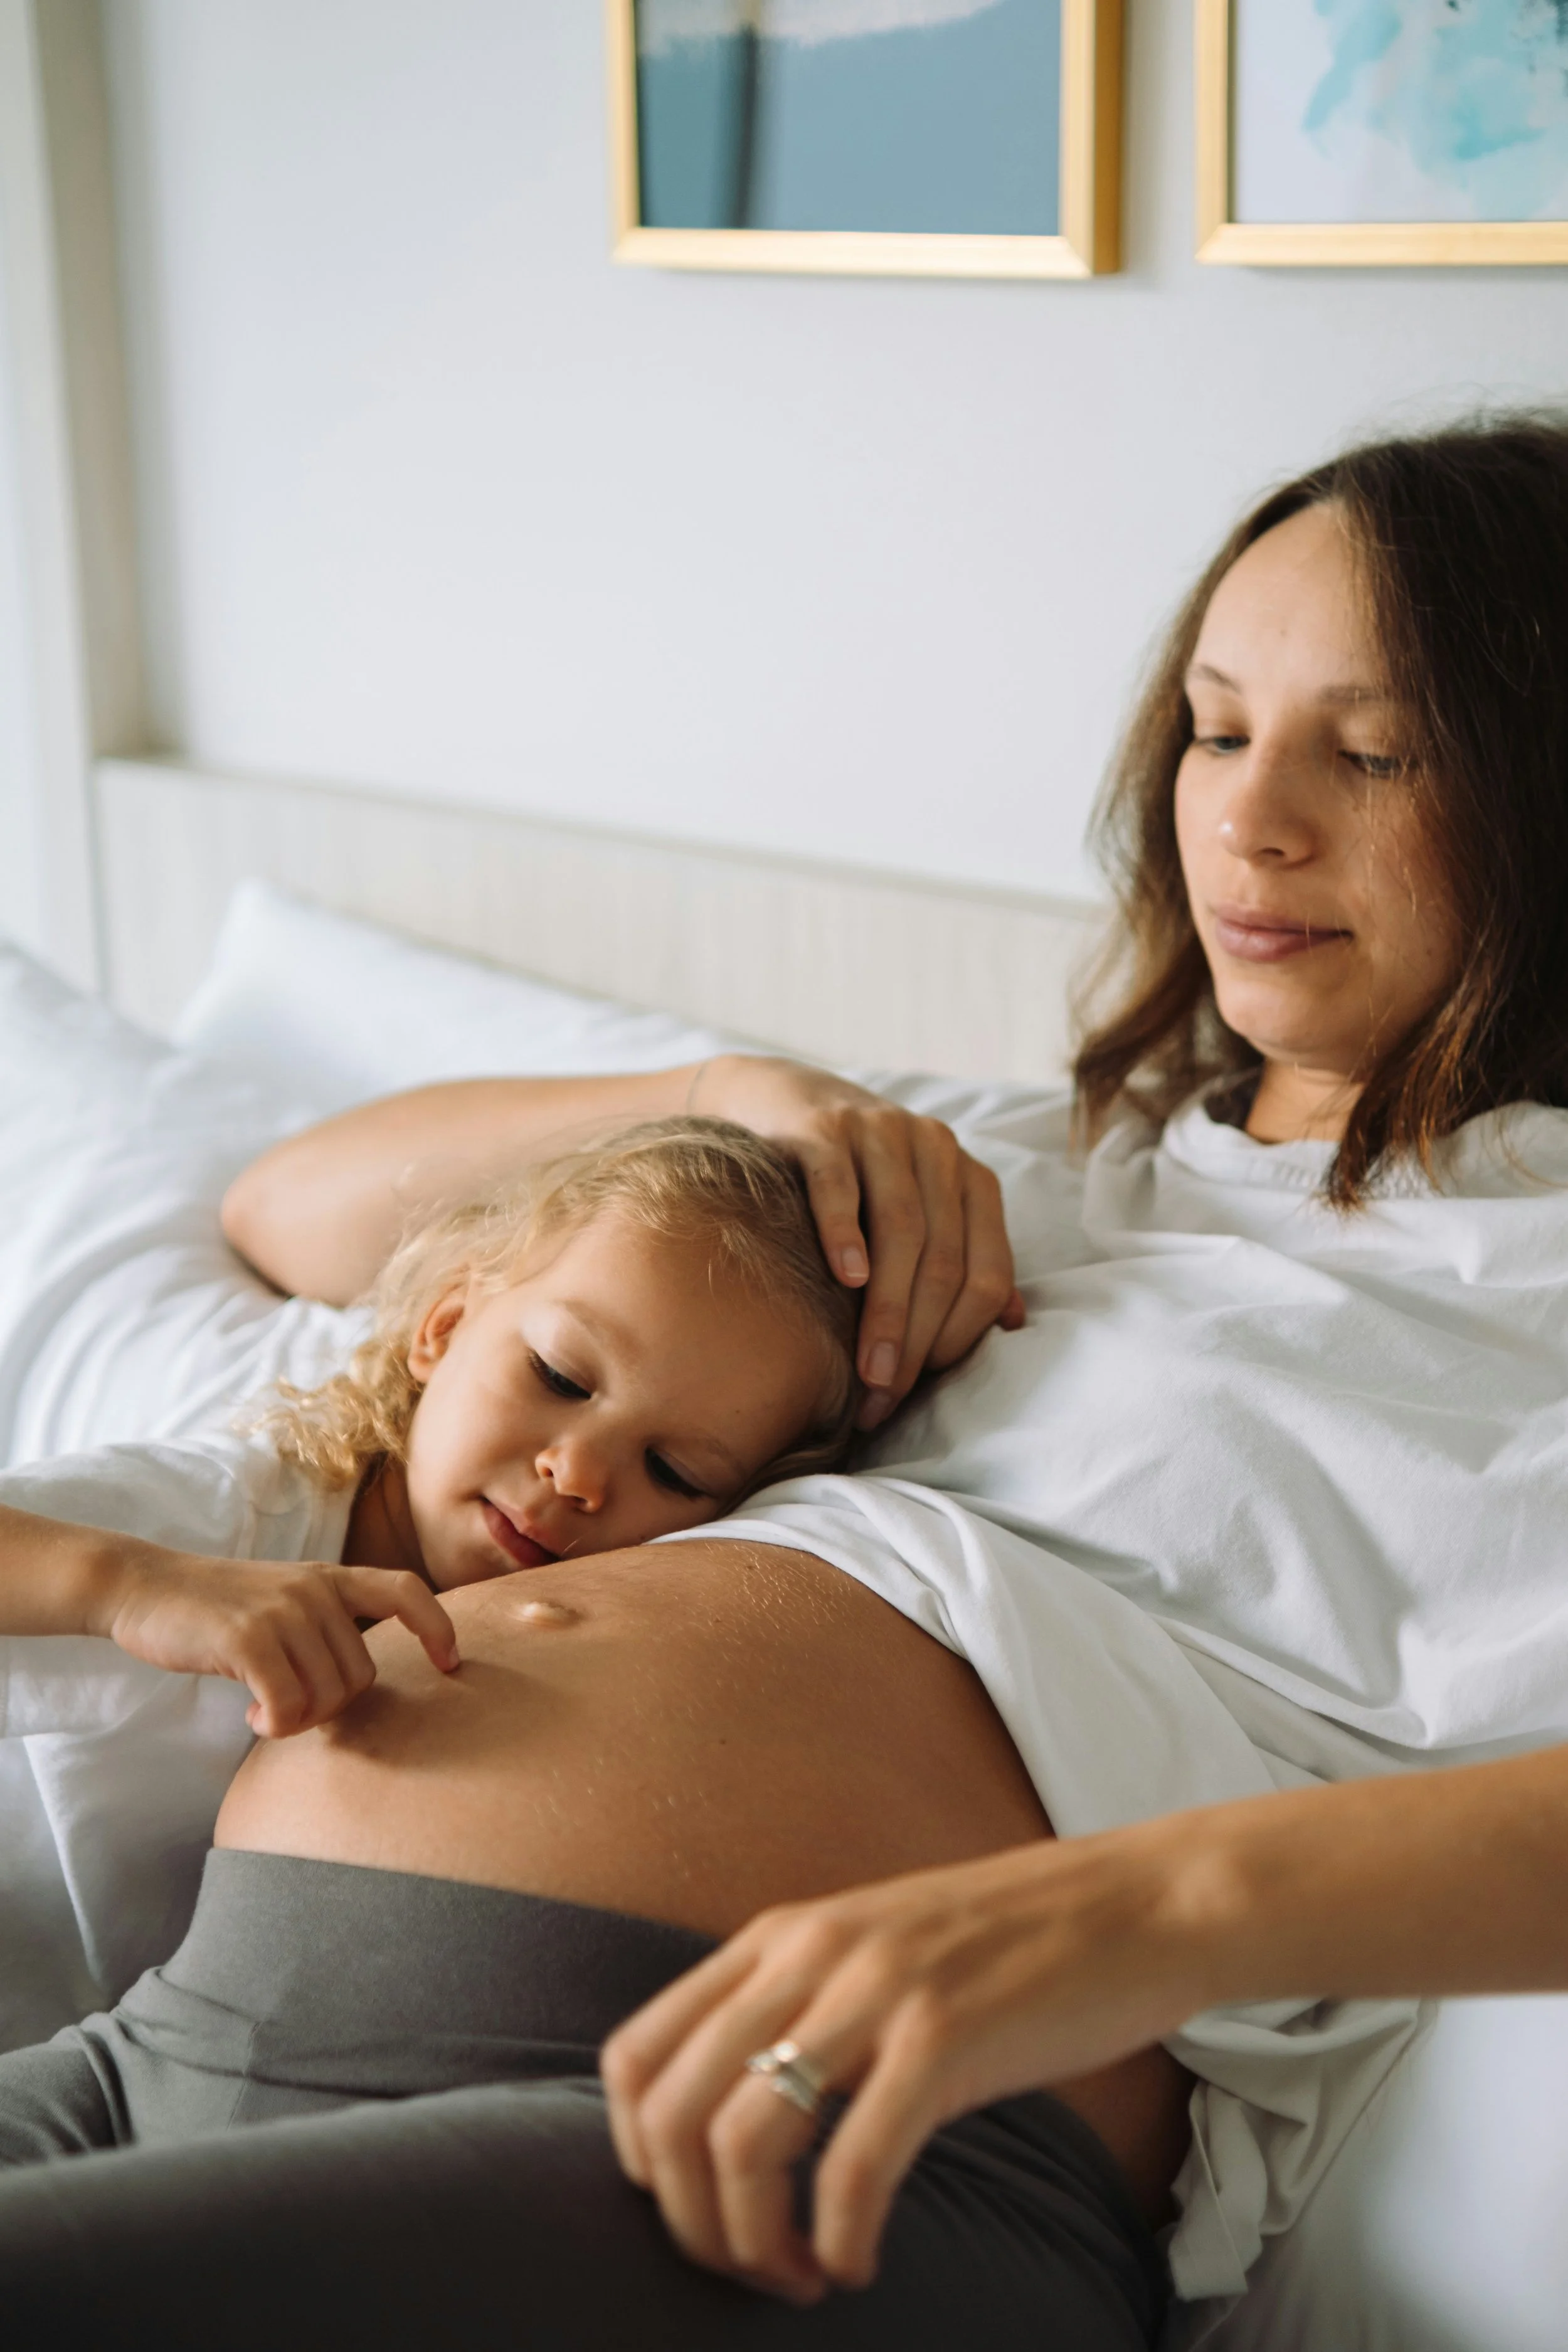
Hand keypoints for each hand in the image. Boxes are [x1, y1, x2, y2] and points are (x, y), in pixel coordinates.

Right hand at [103, 1549, 459, 1737]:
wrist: (147, 1588)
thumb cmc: (217, 1608)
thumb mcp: (283, 1601)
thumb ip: (323, 1627)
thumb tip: (357, 1683)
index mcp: (329, 1578)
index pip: (405, 1590)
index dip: (437, 1626)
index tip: (450, 1663)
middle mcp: (315, 1589)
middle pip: (362, 1674)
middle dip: (331, 1705)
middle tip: (290, 1706)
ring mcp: (284, 1611)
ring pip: (328, 1695)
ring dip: (299, 1718)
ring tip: (266, 1709)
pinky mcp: (249, 1639)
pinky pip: (289, 1705)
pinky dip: (277, 1724)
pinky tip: (255, 1717)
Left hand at [602, 1830, 1205, 2302]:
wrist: (1138, 1901)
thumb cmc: (1013, 1943)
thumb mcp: (873, 1949)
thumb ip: (800, 2005)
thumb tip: (731, 2116)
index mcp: (779, 1935)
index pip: (636, 2055)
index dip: (640, 2160)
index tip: (696, 2212)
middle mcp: (808, 1954)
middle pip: (672, 2114)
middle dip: (692, 2224)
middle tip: (750, 2269)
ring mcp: (874, 1992)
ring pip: (742, 2143)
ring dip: (755, 2243)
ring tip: (803, 2275)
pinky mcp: (943, 2038)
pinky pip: (853, 2166)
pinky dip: (840, 2238)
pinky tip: (858, 2262)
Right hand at [698, 1057, 1024, 1429]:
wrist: (778, 1101)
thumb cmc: (853, 1178)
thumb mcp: (918, 1212)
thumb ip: (966, 1259)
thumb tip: (1014, 1323)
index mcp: (970, 1180)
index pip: (987, 1272)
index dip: (959, 1338)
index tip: (917, 1390)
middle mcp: (936, 1149)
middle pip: (944, 1258)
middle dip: (916, 1339)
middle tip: (884, 1397)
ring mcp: (881, 1131)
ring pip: (902, 1228)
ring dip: (886, 1309)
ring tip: (866, 1369)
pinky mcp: (824, 1126)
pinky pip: (840, 1183)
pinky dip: (846, 1233)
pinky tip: (844, 1279)